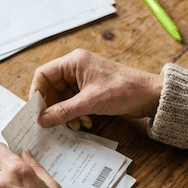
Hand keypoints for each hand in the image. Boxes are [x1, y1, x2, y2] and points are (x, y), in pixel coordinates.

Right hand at [30, 49, 162, 128]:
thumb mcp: (90, 102)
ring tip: (75, 125)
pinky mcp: (90, 90)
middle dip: (52, 107)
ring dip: (65, 114)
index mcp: (73, 62)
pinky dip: (75, 114)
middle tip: (51, 123)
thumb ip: (63, 111)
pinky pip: (73, 103)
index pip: (43, 74)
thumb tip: (41, 120)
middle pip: (51, 88)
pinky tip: (85, 123)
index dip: (36, 93)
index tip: (36, 111)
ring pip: (62, 98)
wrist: (151, 96)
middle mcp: (76, 68)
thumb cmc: (125, 90)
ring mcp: (83, 80)